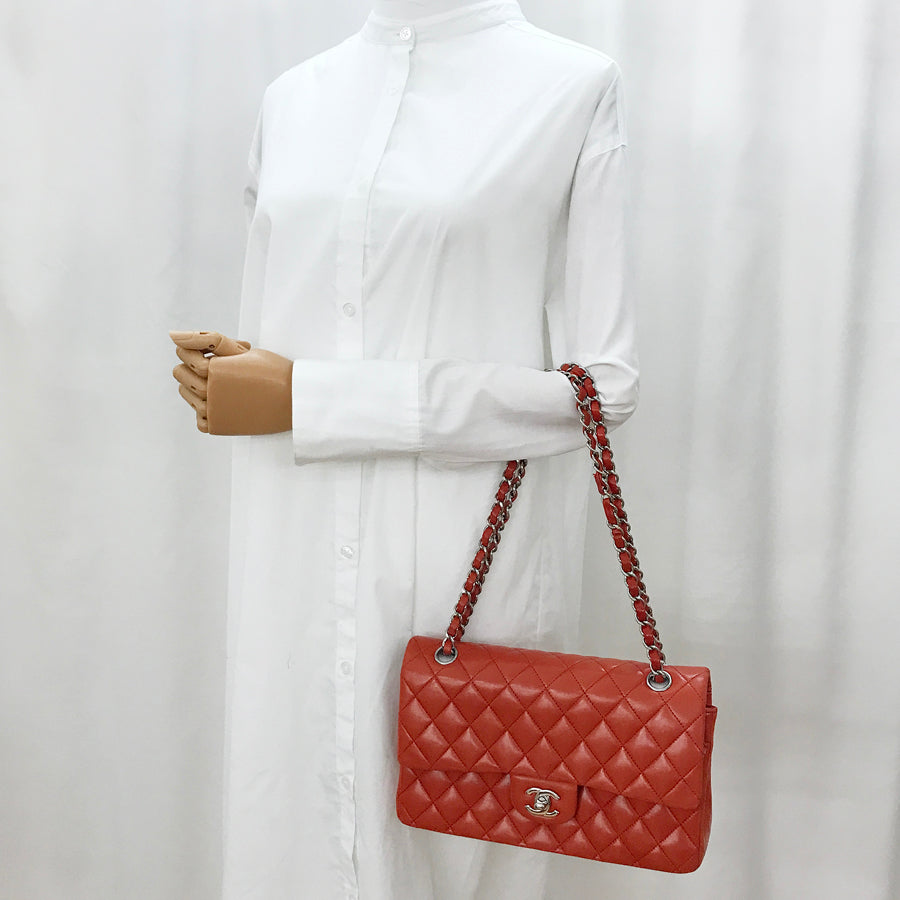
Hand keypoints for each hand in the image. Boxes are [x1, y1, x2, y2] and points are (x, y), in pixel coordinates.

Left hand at [169, 330, 292, 434]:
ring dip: (200, 386)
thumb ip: (205, 340)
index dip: (199, 349)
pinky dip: (208, 409)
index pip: (182, 353)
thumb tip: (172, 335)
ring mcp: (212, 412)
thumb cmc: (272, 371)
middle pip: (179, 374)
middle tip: (221, 368)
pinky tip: (226, 402)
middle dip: (194, 366)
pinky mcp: (218, 427)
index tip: (217, 353)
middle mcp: (208, 392)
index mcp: (212, 369)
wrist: (294, 401)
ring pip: (187, 394)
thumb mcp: (240, 350)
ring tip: (225, 384)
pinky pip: (199, 417)